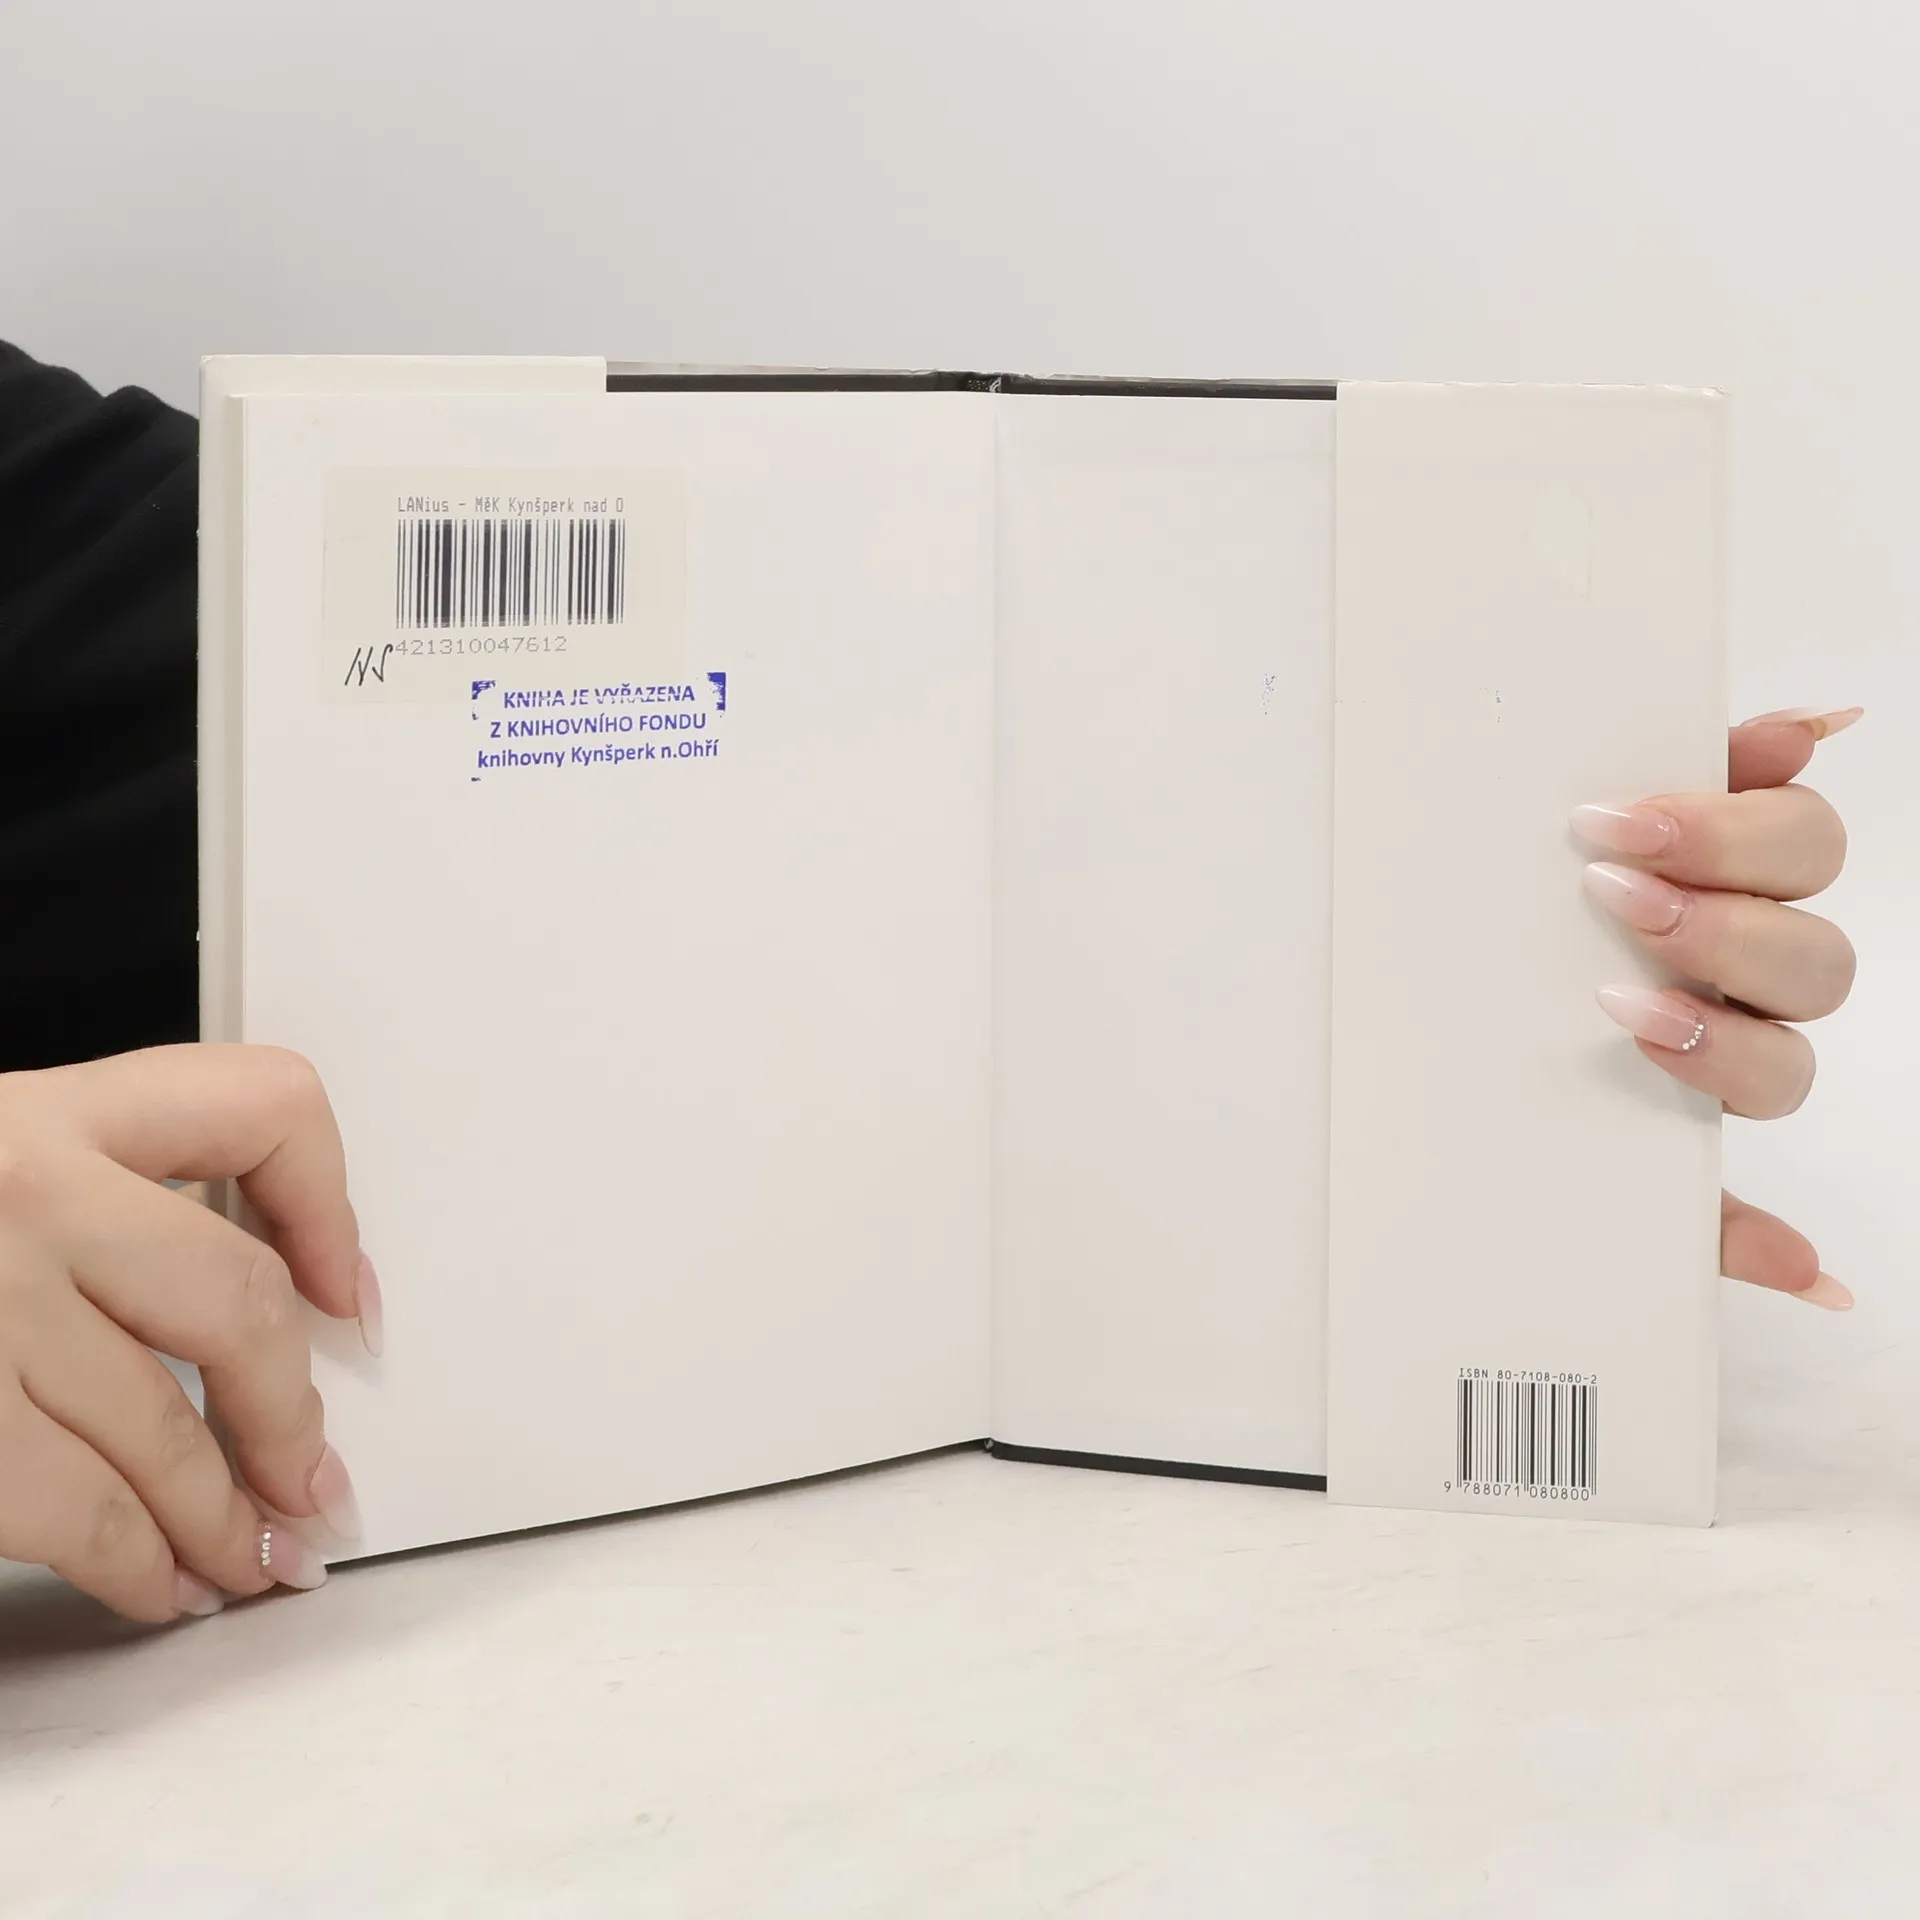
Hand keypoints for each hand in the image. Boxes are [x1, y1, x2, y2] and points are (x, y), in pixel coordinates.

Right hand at [0, 1045, 378, 1621]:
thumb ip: (75, 1213)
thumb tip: (230, 1314)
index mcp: (35, 1112)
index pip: (259, 1105)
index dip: (328, 1202)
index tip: (344, 1289)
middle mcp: (18, 1190)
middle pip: (235, 1301)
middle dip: (289, 1415)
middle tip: (313, 1480)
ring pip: (165, 1426)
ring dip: (227, 1514)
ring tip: (250, 1557)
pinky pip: (80, 1511)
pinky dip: (137, 1563)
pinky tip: (156, 1582)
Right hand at [1574, 706, 1860, 1309]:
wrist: (1491, 987)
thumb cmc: (1549, 1077)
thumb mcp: (1611, 1161)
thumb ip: (1701, 1222)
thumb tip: (1824, 1281)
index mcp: (1730, 1060)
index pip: (1773, 1071)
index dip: (1718, 1049)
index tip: (1628, 1020)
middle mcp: (1755, 974)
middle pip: (1810, 962)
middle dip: (1720, 936)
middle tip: (1619, 903)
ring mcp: (1746, 881)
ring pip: (1808, 864)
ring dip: (1730, 846)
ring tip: (1628, 827)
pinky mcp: (1714, 803)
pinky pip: (1776, 771)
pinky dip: (1780, 748)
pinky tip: (1781, 733)